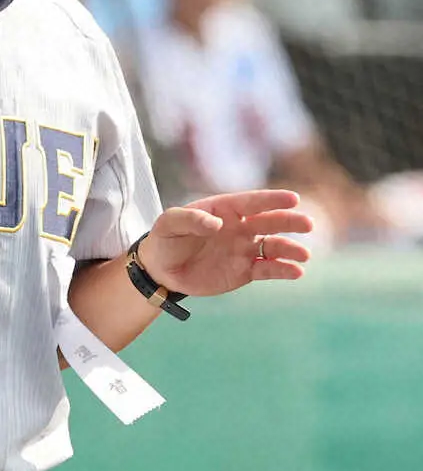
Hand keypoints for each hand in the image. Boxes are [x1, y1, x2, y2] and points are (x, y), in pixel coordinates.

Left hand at [139, 188, 313, 298]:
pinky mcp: (245, 270)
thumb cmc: (166, 239)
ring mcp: (244, 248)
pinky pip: (268, 269)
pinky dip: (282, 270)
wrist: (163, 269)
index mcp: (224, 209)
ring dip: (290, 249)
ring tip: (304, 254)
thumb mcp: (169, 224)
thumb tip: (215, 224)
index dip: (271, 200)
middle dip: (289, 221)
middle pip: (269, 222)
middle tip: (307, 223)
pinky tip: (296, 272)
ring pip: (273, 246)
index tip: (293, 198)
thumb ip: (190, 219)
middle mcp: (239, 227)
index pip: (251, 202)